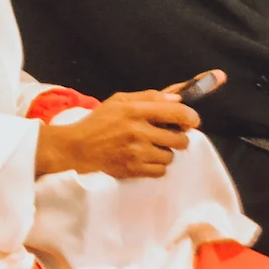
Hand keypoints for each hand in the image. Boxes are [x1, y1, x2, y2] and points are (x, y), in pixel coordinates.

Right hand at [34, 87, 197, 179]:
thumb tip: (177, 98)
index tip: (192, 121)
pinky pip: (161, 171)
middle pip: (180, 139)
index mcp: (135, 111)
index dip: (191, 117)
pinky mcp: (134, 170)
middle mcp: (138, 131)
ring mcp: (137, 153)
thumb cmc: (98, 123)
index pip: (177, 113)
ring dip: (165, 152)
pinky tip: (145, 158)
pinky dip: (156, 166)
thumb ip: (148, 97)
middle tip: (168, 135)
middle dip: (179, 137)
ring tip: (150, 147)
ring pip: (170, 156)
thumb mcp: (119, 101)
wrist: (76, 149)